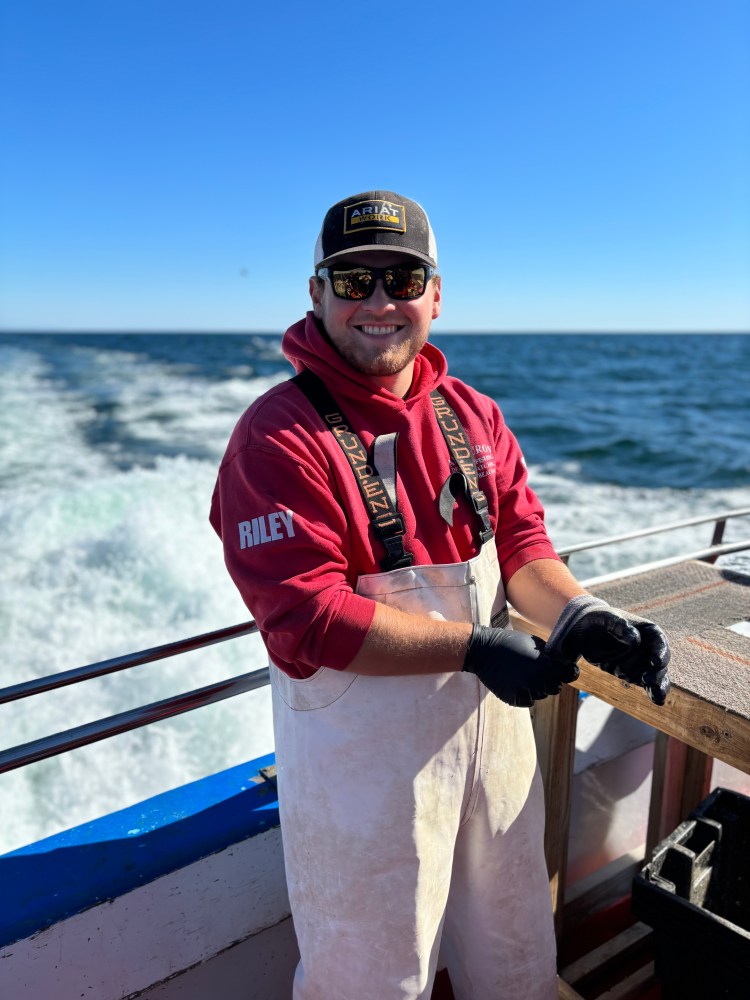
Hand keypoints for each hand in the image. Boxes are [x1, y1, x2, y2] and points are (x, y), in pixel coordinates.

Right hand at [463, 625, 579, 707]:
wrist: (485, 651)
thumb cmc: (512, 643)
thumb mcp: (536, 644)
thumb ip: (553, 656)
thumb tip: (564, 665)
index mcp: (548, 666)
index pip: (570, 675)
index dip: (567, 672)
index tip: (562, 670)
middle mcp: (541, 681)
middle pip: (556, 687)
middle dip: (550, 680)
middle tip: (535, 670)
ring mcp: (528, 691)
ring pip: (542, 695)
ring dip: (537, 687)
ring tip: (522, 673)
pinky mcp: (516, 699)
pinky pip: (528, 701)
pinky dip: (525, 694)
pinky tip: (515, 681)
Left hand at [546, 596, 670, 705]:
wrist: (584, 632)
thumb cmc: (597, 620)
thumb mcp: (604, 618)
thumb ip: (618, 626)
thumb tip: (636, 640)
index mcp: (646, 630)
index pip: (659, 641)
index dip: (660, 652)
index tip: (656, 662)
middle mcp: (649, 647)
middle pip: (657, 663)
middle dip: (649, 671)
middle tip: (637, 676)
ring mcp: (644, 662)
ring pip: (655, 676)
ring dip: (643, 680)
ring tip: (621, 674)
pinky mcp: (636, 675)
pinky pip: (650, 685)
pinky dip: (654, 692)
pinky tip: (658, 701)